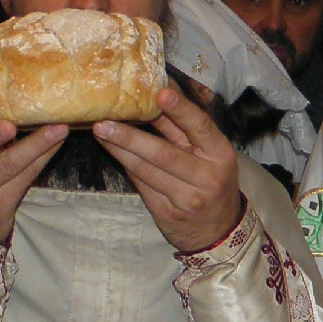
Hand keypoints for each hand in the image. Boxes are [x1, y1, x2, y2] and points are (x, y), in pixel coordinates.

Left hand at [91, 84, 243, 254]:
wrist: (218, 229)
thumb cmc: (213, 180)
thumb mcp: (209, 153)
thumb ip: (183, 128)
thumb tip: (158, 92)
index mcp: (220, 154)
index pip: (199, 126)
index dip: (180, 109)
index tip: (160, 93)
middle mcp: (206, 177)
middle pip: (163, 153)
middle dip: (130, 137)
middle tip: (103, 122)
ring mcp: (187, 198)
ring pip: (146, 170)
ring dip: (120, 150)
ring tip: (101, 133)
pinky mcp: (168, 214)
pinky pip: (142, 186)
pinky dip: (127, 167)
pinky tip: (114, 153)